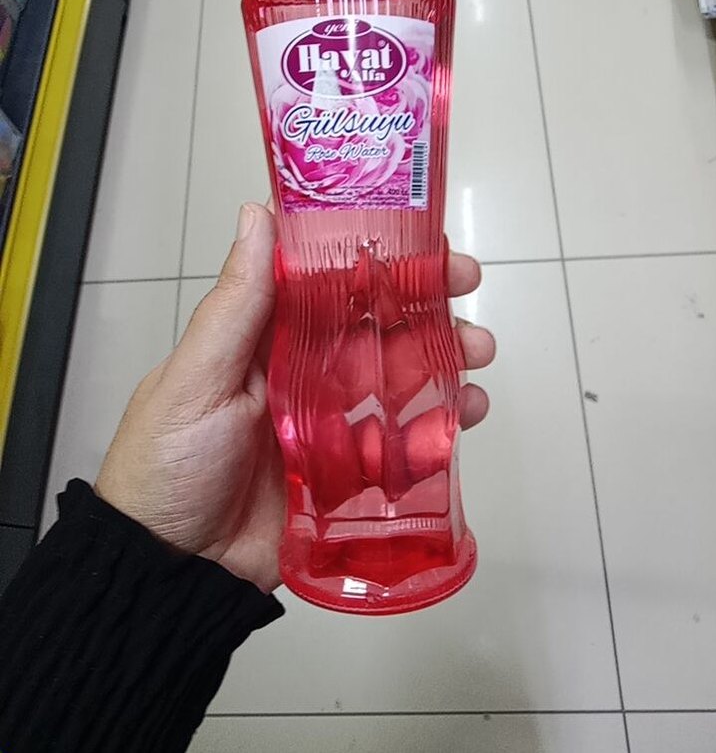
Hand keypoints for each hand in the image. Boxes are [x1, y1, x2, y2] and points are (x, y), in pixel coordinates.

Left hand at [96, 203, 494, 592]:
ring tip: (478, 357)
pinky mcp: (350, 474)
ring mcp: (330, 424)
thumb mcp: (195, 379)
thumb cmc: (167, 466)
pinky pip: (403, 443)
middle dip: (425, 304)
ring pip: (398, 380)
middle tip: (468, 289)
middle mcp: (302, 374)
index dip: (375, 256)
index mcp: (264, 341)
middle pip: (374, 328)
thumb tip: (258, 213)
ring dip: (444, 360)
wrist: (172, 573)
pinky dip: (440, 427)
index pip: (327, 283)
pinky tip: (467, 414)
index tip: (422, 238)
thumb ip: (236, 305)